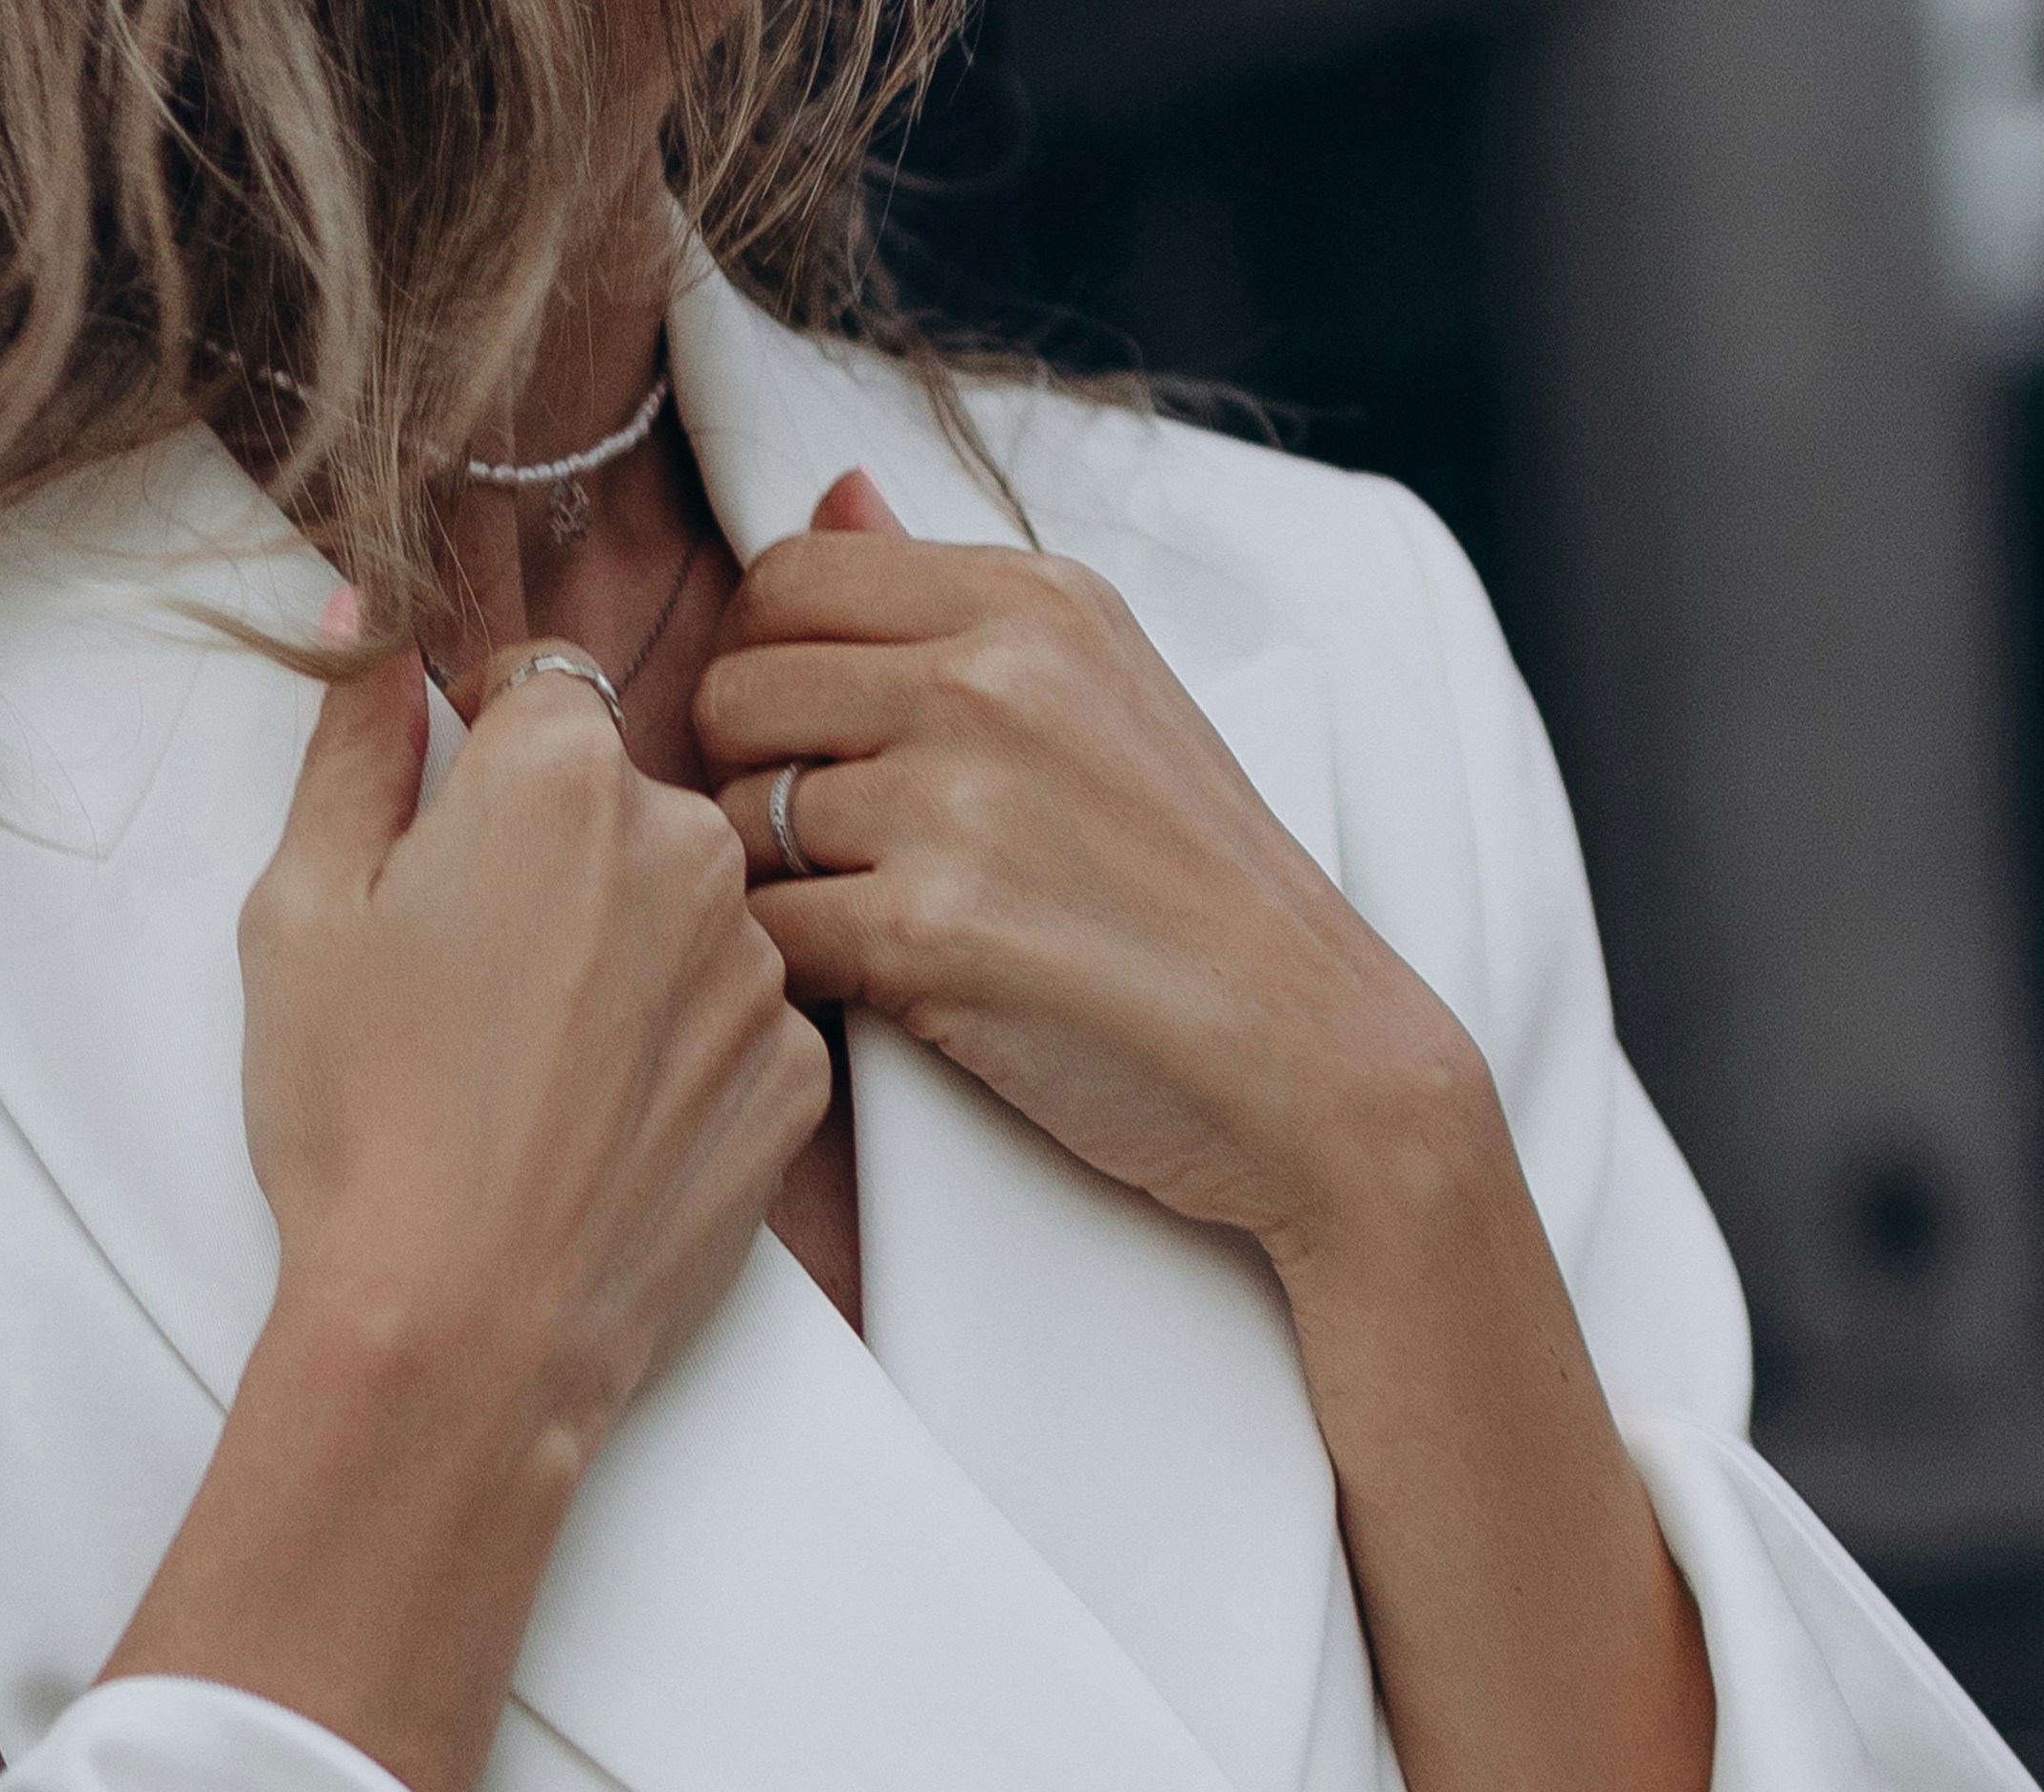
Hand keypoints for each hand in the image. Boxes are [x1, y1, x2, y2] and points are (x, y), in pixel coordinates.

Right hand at [243, 638, 828, 1477]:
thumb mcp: (299, 913)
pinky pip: (730, 1024)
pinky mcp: (792, 1077)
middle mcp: (689, 842)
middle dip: (556, 864)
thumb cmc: (364, 1131)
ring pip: (683, 915)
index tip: (448, 847)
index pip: (540, 692)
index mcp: (563, 774)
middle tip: (472, 992)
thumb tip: (366, 623)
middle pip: (621, 804)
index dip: (484, 765)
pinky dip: (673, 1060)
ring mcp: (757, 965)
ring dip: (622, 963)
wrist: (461, 1340)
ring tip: (531, 1081)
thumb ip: (351, 745)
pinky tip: (595, 1133)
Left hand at [695, 474, 1494, 1285]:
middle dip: (747, 777)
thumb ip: (958, 608)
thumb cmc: (1199, 891)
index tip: (803, 742)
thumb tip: (836, 492)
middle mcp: (989, 679)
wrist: (1307, 1048)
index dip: (763, 664)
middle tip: (820, 850)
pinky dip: (795, 979)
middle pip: (736, 692)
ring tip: (865, 926)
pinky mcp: (930, 937)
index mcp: (1032, 601)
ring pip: (737, 823)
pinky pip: (769, 938)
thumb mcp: (1104, 694)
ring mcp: (956, 805)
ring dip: (772, 889)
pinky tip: (870, 993)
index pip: (788, 577)